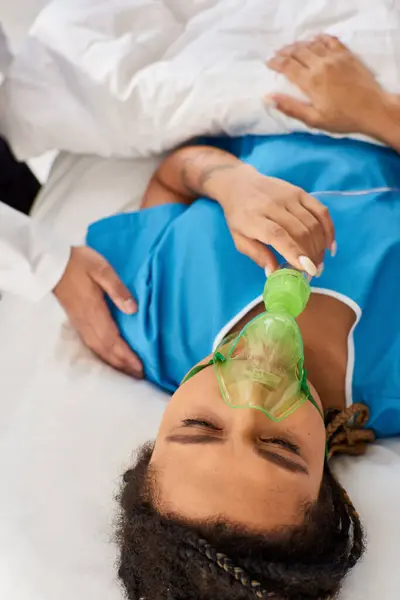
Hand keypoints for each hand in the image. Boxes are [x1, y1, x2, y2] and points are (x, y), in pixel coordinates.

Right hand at [53, 246, 142, 376]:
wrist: (52, 263)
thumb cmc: (79, 263)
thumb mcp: (102, 269)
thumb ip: (118, 289)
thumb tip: (132, 309)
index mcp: (94, 312)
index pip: (113, 340)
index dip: (126, 356)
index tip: (140, 368)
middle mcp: (86, 322)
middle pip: (106, 350)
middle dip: (122, 364)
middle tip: (139, 376)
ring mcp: (80, 322)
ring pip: (98, 349)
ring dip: (113, 362)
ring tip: (127, 371)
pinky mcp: (76, 320)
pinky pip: (91, 343)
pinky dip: (103, 354)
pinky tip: (109, 356)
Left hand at [219, 165, 334, 274]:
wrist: (240, 184)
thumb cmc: (239, 216)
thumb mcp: (239, 239)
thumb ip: (257, 255)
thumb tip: (275, 272)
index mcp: (253, 219)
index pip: (277, 235)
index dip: (294, 252)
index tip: (307, 269)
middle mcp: (273, 205)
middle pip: (300, 232)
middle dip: (311, 255)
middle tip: (314, 272)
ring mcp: (288, 196)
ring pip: (312, 223)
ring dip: (319, 246)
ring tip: (319, 262)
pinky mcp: (300, 192)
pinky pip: (320, 210)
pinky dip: (328, 228)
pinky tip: (329, 245)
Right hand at [267, 35, 388, 135]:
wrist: (372, 109)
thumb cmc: (342, 119)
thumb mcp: (314, 120)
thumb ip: (291, 107)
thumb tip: (268, 98)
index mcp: (310, 82)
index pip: (287, 66)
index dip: (275, 62)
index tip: (268, 62)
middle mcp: (320, 65)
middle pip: (297, 52)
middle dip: (284, 52)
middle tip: (277, 54)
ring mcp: (334, 57)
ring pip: (311, 44)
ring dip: (299, 45)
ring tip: (291, 48)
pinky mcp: (346, 55)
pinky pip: (330, 40)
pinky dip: (319, 38)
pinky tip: (314, 39)